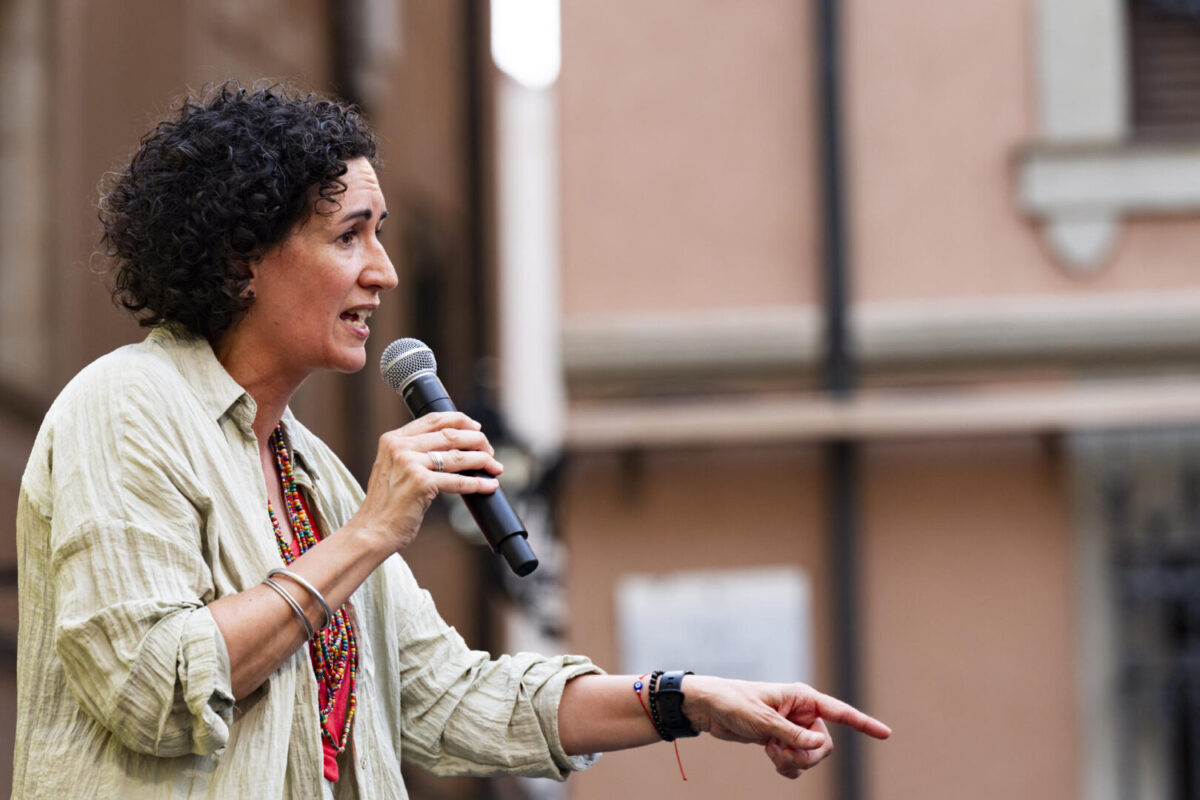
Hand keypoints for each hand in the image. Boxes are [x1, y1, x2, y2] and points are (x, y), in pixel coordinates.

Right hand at [351, 412, 502, 551]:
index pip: (433, 420)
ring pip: (458, 456)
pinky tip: (490, 485)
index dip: (459, 421)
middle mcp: (400, 448)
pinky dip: (478, 483)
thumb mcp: (393, 469)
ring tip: (495, 466)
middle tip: (489, 450)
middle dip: (476, 441)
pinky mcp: (421, 483)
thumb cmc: (385, 505)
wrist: (371, 531)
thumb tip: (451, 448)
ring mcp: (410, 464)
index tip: (476, 427)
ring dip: (482, 460)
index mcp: (392, 440)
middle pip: (450, 435)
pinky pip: (458, 481)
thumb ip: (413, 454)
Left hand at [681, 676, 889, 778]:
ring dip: (794, 762)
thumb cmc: (734, 704)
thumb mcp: (763, 721)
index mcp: (802, 698)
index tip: (886, 734)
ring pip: (812, 757)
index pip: (840, 712)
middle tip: (782, 754)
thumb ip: (793, 735)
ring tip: (771, 752)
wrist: (709, 709)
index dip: (863, 723)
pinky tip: (770, 756)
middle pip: (825, 745)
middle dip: (808, 757)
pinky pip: (798, 762)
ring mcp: (793, 728)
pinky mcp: (783, 740)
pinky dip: (787, 766)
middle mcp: (803, 712)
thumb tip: (823, 745)